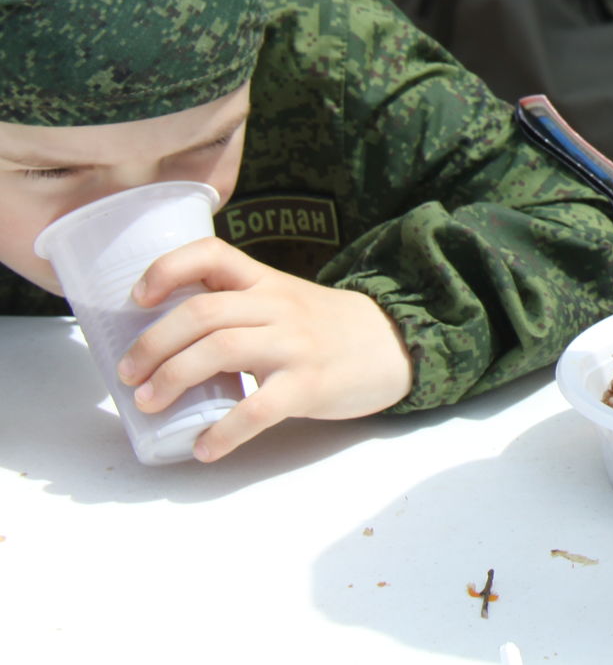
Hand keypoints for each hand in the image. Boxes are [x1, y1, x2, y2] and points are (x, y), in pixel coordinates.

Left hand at [116, 237, 414, 461]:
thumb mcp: (286, 301)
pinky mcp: (311, 384)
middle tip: (129, 376)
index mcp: (266, 283)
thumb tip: (167, 342)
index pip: (212, 254)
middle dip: (152, 345)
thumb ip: (239, 310)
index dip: (166, 269)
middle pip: (202, 313)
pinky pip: (258, 408)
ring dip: (173, 378)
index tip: (137, 299)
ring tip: (150, 404)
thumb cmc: (329, 329)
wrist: (396, 345)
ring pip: (221, 350)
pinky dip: (223, 432)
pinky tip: (204, 447)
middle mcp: (278, 306)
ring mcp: (296, 344)